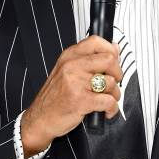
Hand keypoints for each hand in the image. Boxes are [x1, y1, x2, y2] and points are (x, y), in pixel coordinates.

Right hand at [20, 35, 121, 157]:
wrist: (40, 118)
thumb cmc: (54, 96)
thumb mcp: (66, 70)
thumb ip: (89, 58)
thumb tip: (114, 48)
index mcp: (69, 56)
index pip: (96, 41)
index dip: (111, 50)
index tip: (114, 60)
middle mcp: (72, 66)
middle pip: (109, 59)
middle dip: (118, 72)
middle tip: (114, 80)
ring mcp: (76, 83)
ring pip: (111, 82)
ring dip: (115, 93)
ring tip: (108, 98)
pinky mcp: (81, 100)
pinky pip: (108, 101)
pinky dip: (112, 108)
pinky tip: (106, 110)